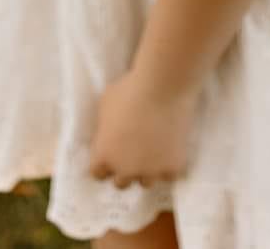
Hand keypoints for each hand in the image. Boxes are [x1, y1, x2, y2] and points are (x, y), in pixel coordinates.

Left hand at [89, 69, 199, 188]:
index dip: (104, 163)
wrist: (163, 87)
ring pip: (146, 182)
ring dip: (147, 170)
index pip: (97, 173)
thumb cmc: (130, 89)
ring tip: (153, 152)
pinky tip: (170, 151)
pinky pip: (169, 176)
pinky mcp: (172, 168)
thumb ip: (105, 126)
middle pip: (121, 183)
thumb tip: (109, 131)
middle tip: (133, 153)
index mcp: (104, 156)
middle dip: (125, 169)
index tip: (111, 153)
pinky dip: (170, 166)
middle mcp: (124, 170)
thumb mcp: (106, 104)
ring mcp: (150, 172)